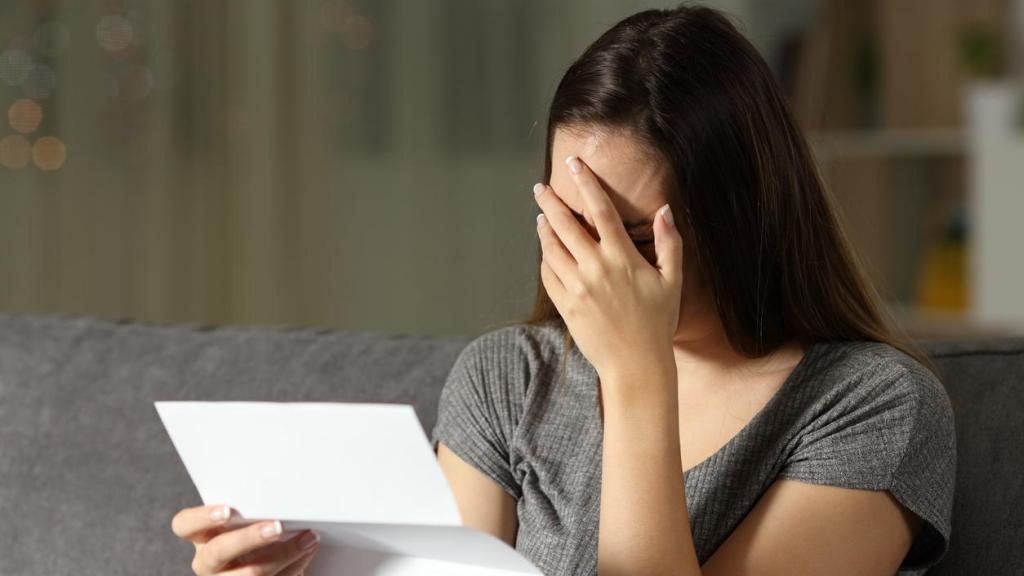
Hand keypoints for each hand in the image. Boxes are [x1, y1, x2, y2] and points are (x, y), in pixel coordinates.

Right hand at [172, 504, 319, 575]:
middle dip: (249, 538)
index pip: (184, 525)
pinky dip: (294, 567)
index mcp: (202, 535)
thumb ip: (252, 508)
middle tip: (277, 527)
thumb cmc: (256, 528)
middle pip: (217, 552)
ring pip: (249, 574)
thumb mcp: (247, 519)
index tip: (227, 510)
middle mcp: (208, 561)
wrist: (266, 561)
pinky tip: (307, 553)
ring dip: (284, 555)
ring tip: (307, 539)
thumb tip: (281, 491)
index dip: (201, 518)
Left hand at [533, 155, 682, 382]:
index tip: (575, 164)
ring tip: (542, 217)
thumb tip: (665, 210)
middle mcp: (596, 268)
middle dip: (550, 201)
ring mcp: (577, 287)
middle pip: (565, 225)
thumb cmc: (657, 323)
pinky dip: (545, 259)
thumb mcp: (672, 281)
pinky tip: (547, 252)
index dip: (586, 183)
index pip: (601, 210)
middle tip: (541, 187)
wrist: (635, 364)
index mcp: (622, 258)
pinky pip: (548, 275)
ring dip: (544, 229)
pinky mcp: (565, 305)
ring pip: (551, 248)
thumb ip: (669, 243)